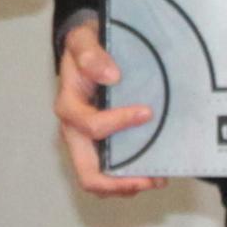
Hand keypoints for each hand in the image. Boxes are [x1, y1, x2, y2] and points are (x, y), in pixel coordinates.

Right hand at [53, 15, 158, 198]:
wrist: (86, 51)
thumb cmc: (84, 49)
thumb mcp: (82, 40)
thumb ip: (90, 54)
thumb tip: (110, 75)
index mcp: (69, 107)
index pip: (91, 126)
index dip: (119, 123)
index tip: (147, 112)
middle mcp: (74, 132)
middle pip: (87, 173)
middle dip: (120, 182)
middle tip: (152, 179)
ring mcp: (86, 143)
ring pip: (100, 180)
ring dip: (128, 185)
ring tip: (158, 180)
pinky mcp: (99, 146)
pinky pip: (110, 173)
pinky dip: (129, 179)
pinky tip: (152, 172)